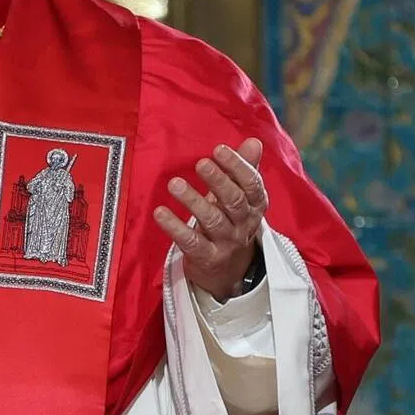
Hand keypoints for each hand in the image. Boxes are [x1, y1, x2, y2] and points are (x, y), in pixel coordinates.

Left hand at [153, 138, 267, 301]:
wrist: (228, 274)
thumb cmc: (231, 224)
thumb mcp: (240, 198)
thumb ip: (244, 169)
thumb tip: (253, 141)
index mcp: (254, 206)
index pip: (252, 185)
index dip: (238, 167)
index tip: (219, 149)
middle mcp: (243, 225)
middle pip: (234, 201)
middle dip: (218, 181)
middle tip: (201, 164)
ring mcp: (226, 243)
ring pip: (212, 220)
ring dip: (193, 201)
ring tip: (175, 184)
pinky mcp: (207, 258)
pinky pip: (191, 242)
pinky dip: (174, 227)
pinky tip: (160, 212)